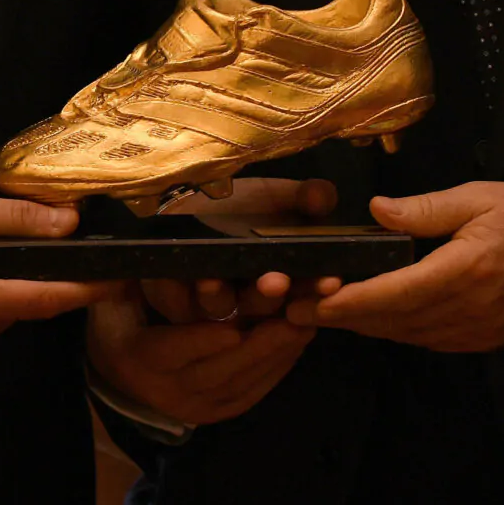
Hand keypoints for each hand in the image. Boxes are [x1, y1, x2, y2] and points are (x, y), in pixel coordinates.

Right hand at [87, 292, 315, 425]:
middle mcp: (166, 391)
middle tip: (291, 320)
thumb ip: (131, 279)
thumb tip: (151, 255)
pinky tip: (298, 341)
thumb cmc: (124, 317)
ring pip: (240, 383)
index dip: (201, 341)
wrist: (122, 369)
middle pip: (216, 371)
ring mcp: (196, 407)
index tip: (234, 328)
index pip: (170, 350)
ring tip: (305, 324)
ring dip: (276, 354)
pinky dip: (278, 367)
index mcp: (137, 358)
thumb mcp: (117, 296)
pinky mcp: (220, 411)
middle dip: (258, 345)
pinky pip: (252, 391)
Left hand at [150, 176, 338, 323]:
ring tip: (213, 282)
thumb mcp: (277, 196)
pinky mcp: (174, 299)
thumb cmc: (242, 202)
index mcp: (281, 279)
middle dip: (269, 297)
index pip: (305, 292)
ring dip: (219, 297)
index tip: (329, 281)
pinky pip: (175, 303)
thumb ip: (305, 197)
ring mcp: (212, 303)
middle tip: (277, 283)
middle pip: (263, 308)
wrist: (193, 196)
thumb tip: (322, 197)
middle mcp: (249, 299)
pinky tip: (177, 278)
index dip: (317, 289)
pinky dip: (177, 292)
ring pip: (219, 309)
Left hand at [291, 182, 503, 353]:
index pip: (392, 294)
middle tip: (296, 308)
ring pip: (404, 335)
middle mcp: (466, 310)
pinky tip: (373, 316)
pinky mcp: (479, 341)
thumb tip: (376, 211)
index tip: (311, 301)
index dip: (347, 302)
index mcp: (464, 271)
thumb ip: (424, 209)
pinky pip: (426, 340)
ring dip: (365, 326)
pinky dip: (395, 329)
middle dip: (342, 317)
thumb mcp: (478, 197)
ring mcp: (474, 332)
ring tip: (325, 311)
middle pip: (390, 322)